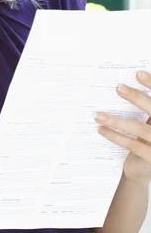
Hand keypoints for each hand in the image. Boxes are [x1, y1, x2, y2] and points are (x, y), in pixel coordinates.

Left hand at [95, 71, 150, 185]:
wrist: (146, 169)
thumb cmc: (147, 140)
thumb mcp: (148, 123)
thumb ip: (143, 107)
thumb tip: (121, 86)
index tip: (138, 73)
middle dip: (136, 98)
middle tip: (118, 87)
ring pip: (139, 129)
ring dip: (116, 120)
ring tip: (97, 115)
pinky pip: (132, 146)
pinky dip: (115, 137)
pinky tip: (101, 130)